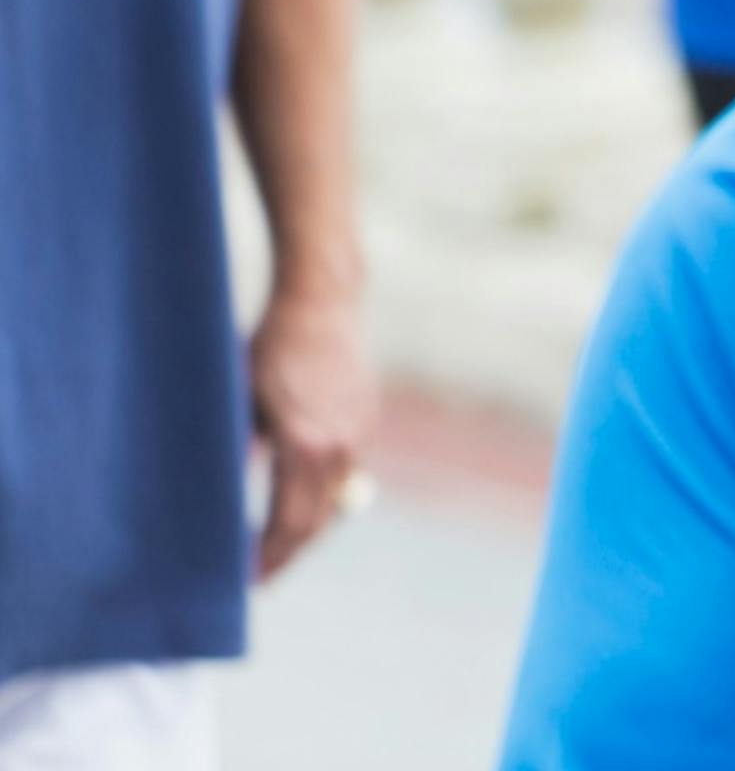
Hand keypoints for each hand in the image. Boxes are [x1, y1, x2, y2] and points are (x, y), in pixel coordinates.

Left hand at [249, 283, 376, 578]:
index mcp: (308, 447)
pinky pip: (347, 472)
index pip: (290, 524)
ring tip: (274, 540)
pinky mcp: (368, 418)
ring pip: (336, 499)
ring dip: (307, 524)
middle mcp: (344, 446)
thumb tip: (218, 505)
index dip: (268, 557)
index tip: (247, 581)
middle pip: (319, 521)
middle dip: (288, 552)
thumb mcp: (240, 406)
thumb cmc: (269, 348)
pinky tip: (297, 494)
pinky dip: (323, 492)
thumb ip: (238, 457)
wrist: (322, 299)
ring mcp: (361, 432)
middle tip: (259, 574)